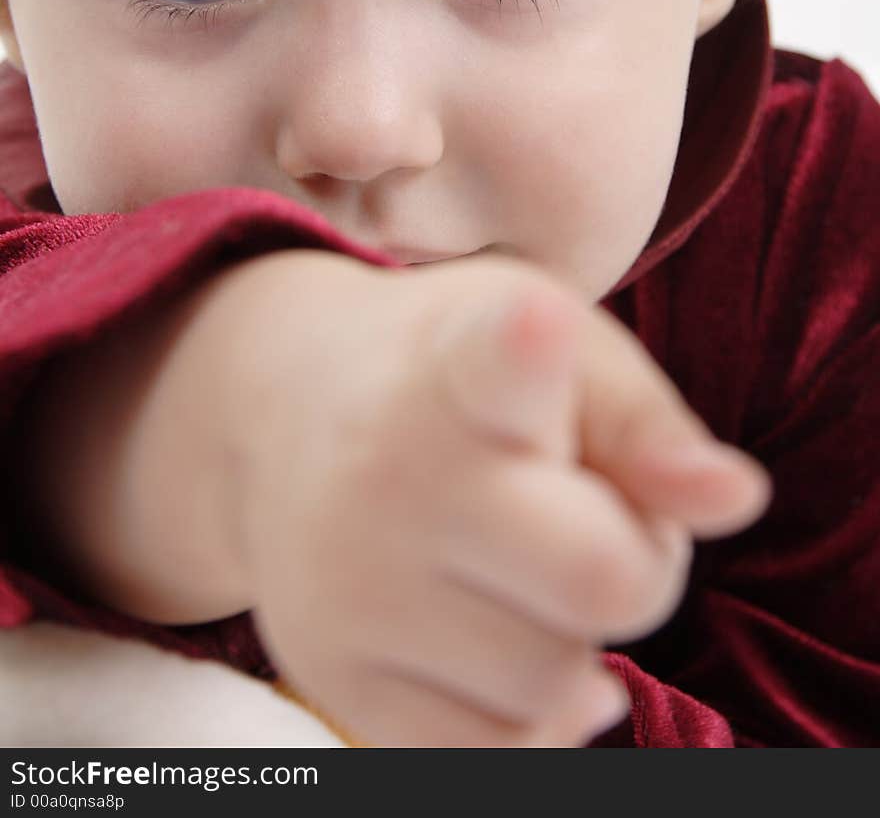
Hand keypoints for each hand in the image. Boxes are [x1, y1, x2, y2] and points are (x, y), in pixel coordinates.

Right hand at [221, 250, 769, 747]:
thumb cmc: (458, 371)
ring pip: (554, 680)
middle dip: (635, 560)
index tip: (532, 327)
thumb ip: (651, 420)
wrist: (282, 410)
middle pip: (602, 579)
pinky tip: (503, 629)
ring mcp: (349, 582)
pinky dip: (527, 709)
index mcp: (462, 360)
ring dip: (573, 634)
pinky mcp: (331, 672)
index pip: (495, 362)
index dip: (524, 348)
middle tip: (590, 510)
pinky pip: (491, 751)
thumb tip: (737, 499)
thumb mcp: (562, 348)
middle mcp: (389, 470)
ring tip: (524, 561)